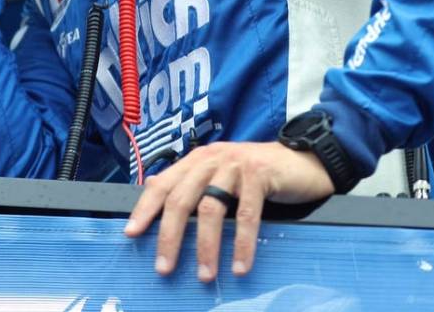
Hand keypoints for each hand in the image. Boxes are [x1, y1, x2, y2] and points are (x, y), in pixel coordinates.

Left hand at [124, 141, 334, 281]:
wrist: (302, 159)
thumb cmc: (257, 174)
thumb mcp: (220, 175)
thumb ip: (192, 185)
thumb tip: (155, 199)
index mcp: (197, 160)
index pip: (163, 183)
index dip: (145, 208)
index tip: (131, 234)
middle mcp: (212, 158)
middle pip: (181, 198)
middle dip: (170, 236)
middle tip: (164, 266)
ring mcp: (235, 164)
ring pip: (211, 208)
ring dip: (206, 246)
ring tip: (205, 275)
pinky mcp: (259, 174)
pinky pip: (247, 214)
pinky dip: (242, 244)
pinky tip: (240, 266)